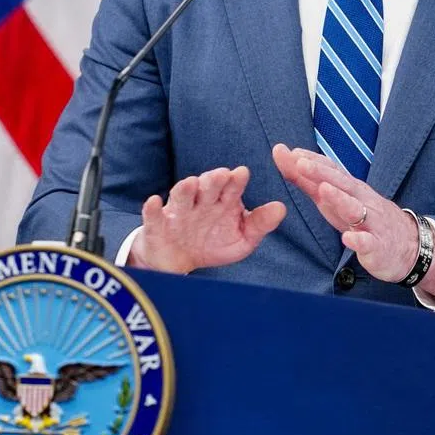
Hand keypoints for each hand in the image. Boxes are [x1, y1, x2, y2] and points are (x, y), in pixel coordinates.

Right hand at [128, 166, 286, 273]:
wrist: (179, 261)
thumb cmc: (213, 242)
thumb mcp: (241, 238)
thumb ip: (260, 224)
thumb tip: (282, 208)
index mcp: (222, 201)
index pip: (230, 188)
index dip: (235, 181)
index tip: (242, 173)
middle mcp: (200, 201)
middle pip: (206, 187)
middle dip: (213, 180)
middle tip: (221, 174)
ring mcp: (178, 211)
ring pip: (181, 197)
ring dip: (185, 189)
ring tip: (191, 183)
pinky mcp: (157, 224)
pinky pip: (153, 215)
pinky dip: (152, 208)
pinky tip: (154, 201)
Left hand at [272, 144, 434, 293]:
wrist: (408, 245)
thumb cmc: (362, 217)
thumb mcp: (332, 199)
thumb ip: (307, 181)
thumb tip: (283, 156)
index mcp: (348, 188)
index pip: (330, 169)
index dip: (311, 160)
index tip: (288, 151)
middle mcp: (360, 200)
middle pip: (341, 183)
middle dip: (320, 172)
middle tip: (299, 162)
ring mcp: (370, 222)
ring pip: (355, 209)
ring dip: (339, 198)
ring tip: (323, 190)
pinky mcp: (377, 246)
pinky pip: (368, 243)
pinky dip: (358, 240)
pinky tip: (347, 239)